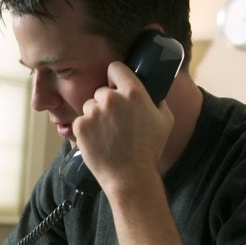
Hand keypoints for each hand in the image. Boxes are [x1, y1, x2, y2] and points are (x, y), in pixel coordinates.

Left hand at [72, 61, 174, 192]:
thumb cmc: (149, 150)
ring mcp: (93, 112)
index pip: (115, 68)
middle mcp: (111, 98)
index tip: (116, 85)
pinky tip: (98, 142)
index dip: (115, 76)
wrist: (130, 177)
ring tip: (108, 135)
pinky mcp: (80, 126)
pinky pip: (81, 121)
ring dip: (95, 116)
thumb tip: (152, 91)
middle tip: (116, 122)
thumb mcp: (165, 120)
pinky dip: (86, 130)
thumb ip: (157, 100)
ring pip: (90, 106)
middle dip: (107, 103)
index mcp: (133, 92)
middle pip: (102, 90)